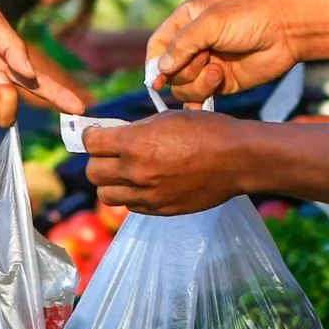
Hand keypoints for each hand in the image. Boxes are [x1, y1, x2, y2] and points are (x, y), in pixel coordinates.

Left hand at [84, 109, 243, 213]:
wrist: (237, 159)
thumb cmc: (207, 131)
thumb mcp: (167, 118)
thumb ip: (137, 130)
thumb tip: (118, 136)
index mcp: (135, 143)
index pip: (91, 143)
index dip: (92, 136)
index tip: (97, 134)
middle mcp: (136, 171)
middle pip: (92, 172)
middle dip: (97, 160)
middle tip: (109, 154)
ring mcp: (148, 194)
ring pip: (106, 194)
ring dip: (110, 182)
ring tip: (123, 173)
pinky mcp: (160, 210)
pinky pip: (130, 206)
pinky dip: (130, 195)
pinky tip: (143, 183)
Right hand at [148, 0, 299, 102]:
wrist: (288, 31)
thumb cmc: (250, 17)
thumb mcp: (211, 23)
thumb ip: (183, 44)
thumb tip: (160, 69)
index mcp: (187, 20)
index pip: (158, 45)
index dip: (155, 63)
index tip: (157, 80)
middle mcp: (195, 43)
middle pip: (170, 70)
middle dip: (185, 70)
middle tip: (207, 60)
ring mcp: (208, 64)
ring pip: (184, 87)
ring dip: (198, 84)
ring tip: (219, 72)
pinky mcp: (223, 82)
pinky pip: (201, 97)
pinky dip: (201, 101)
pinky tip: (206, 101)